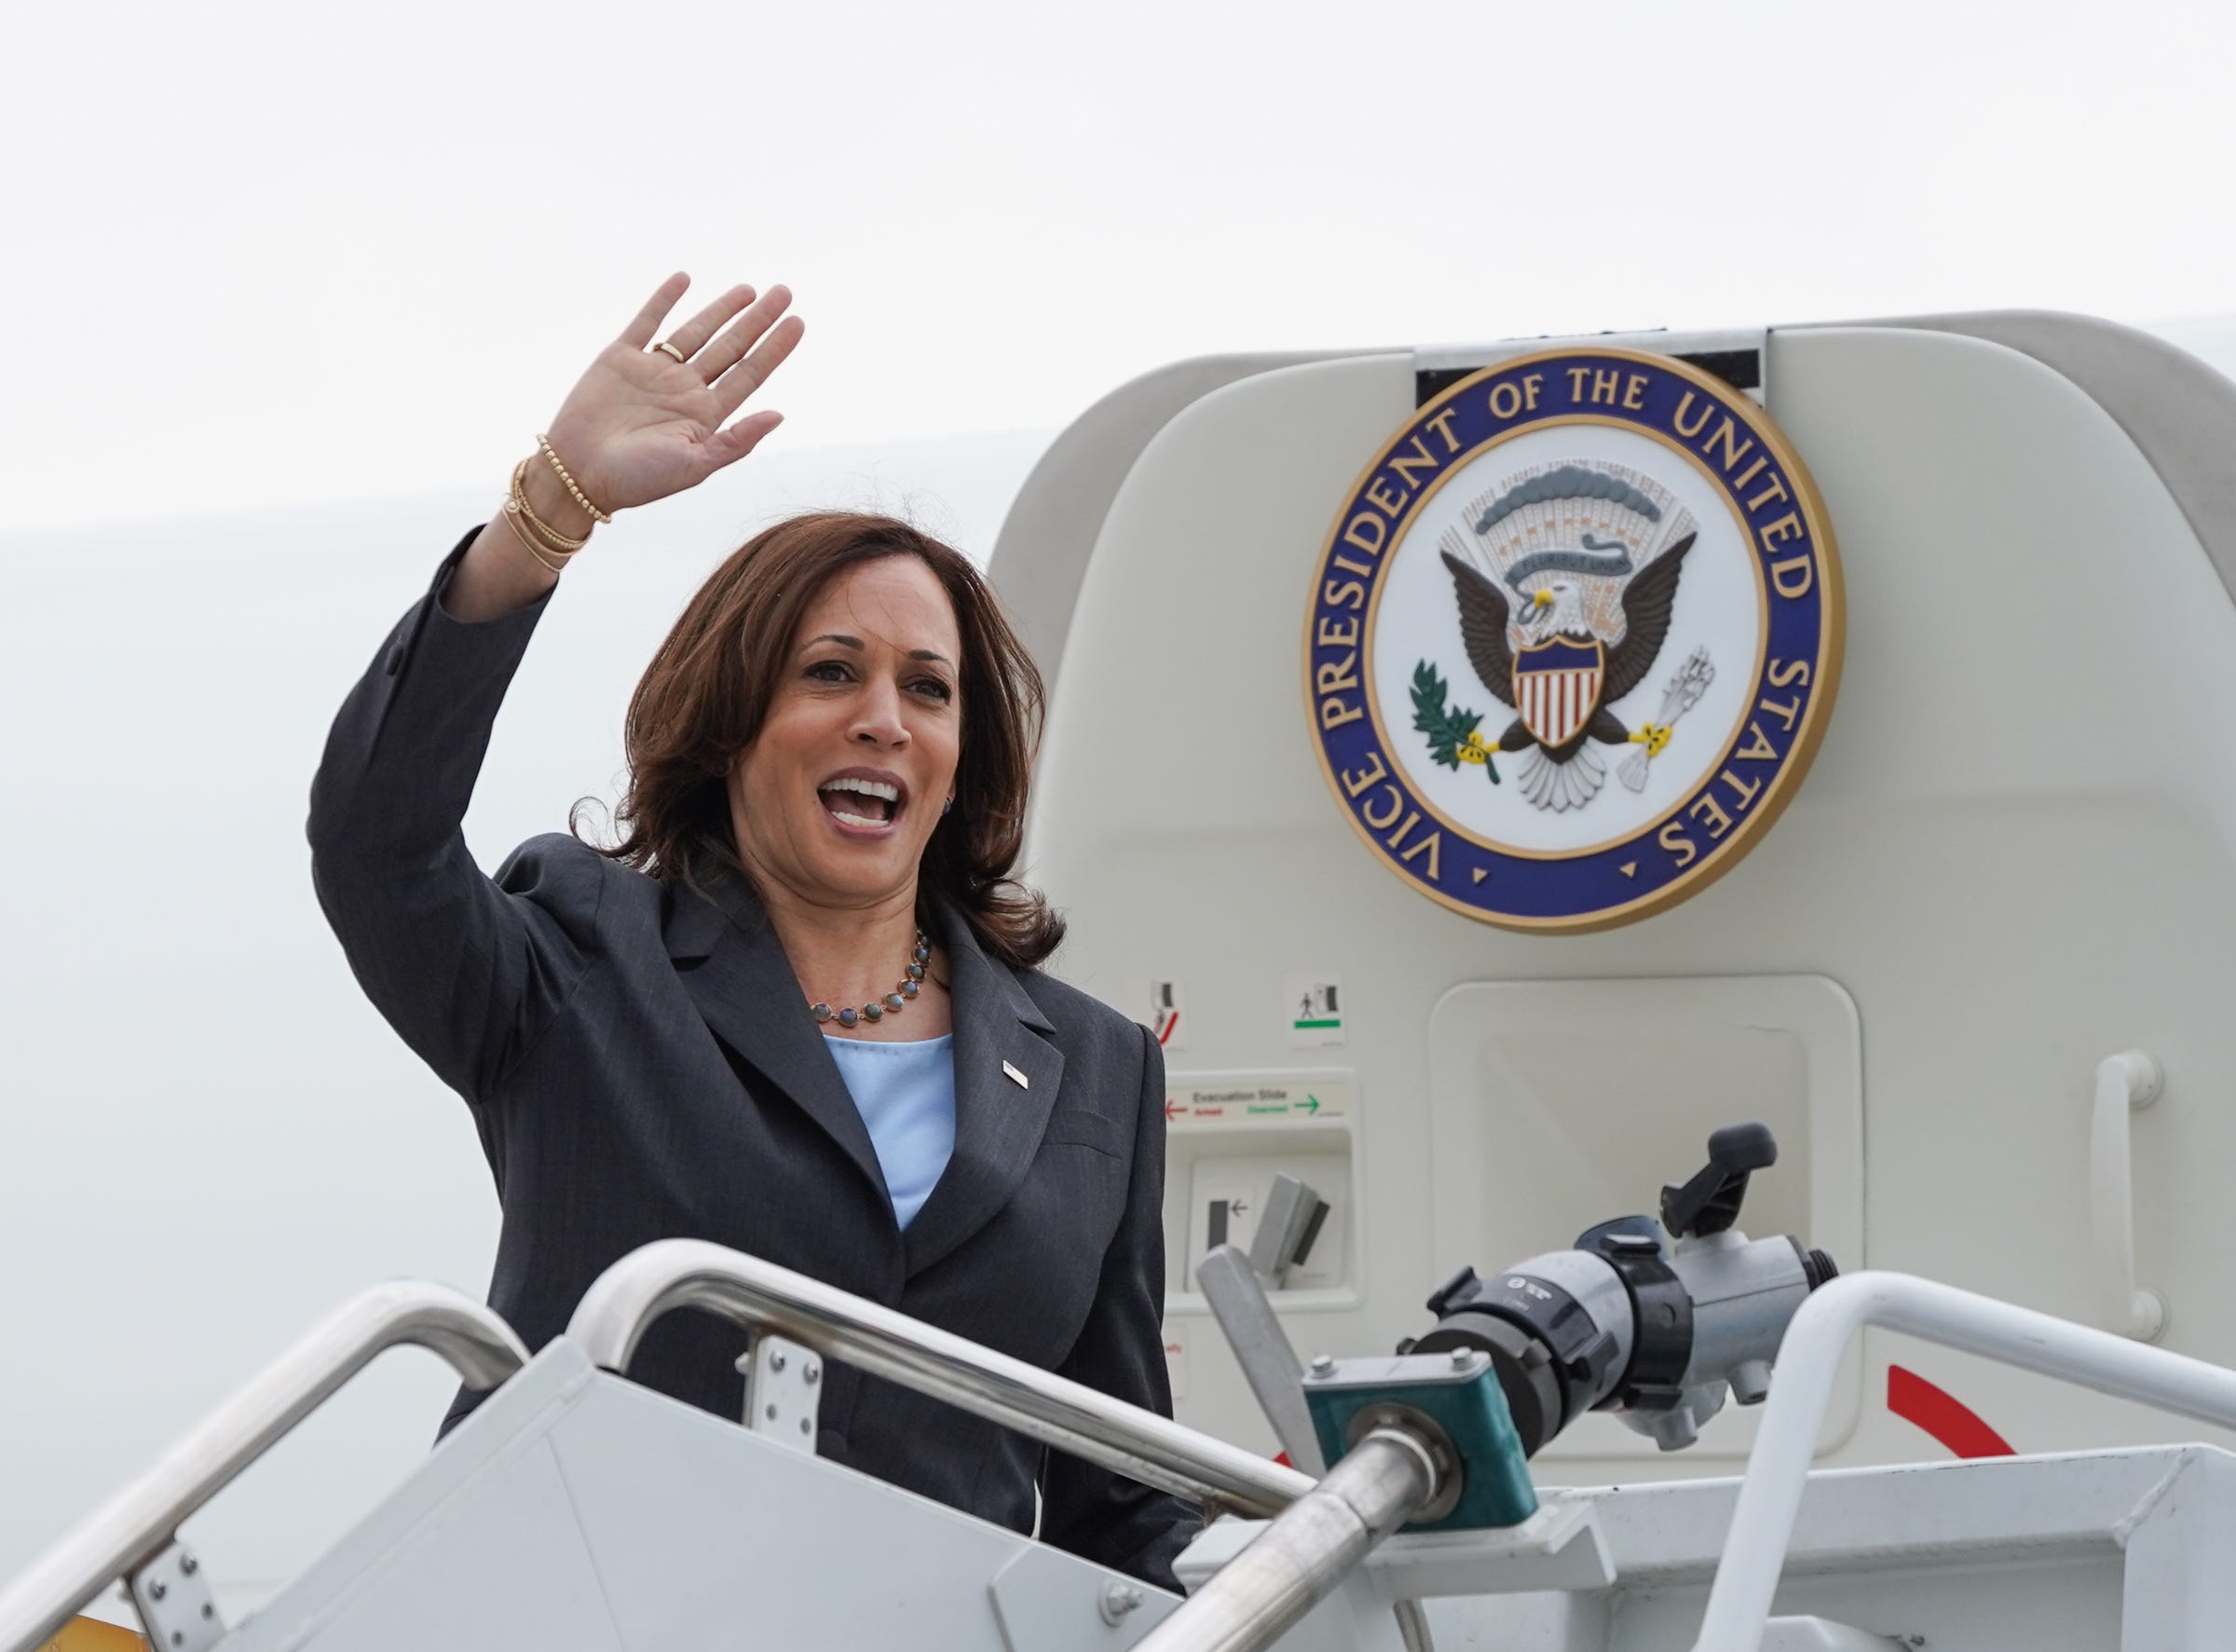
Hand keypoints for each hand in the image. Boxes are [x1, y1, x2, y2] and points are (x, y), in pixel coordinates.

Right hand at [541, 274, 804, 513]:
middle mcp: (684, 389)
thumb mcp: (695, 465)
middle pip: (730, 347)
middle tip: (784, 292)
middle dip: (757, 320)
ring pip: (695, 331)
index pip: (749, 374)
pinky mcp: (620, 358)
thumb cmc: (639, 480)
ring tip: (750, 289)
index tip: (798, 322)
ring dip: (721, 309)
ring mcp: (653, 371)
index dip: (774, 349)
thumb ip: (737, 441)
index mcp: (705, 415)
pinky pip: (647, 322)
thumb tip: (779, 414)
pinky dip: (664, 299)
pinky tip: (685, 279)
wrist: (580, 474)